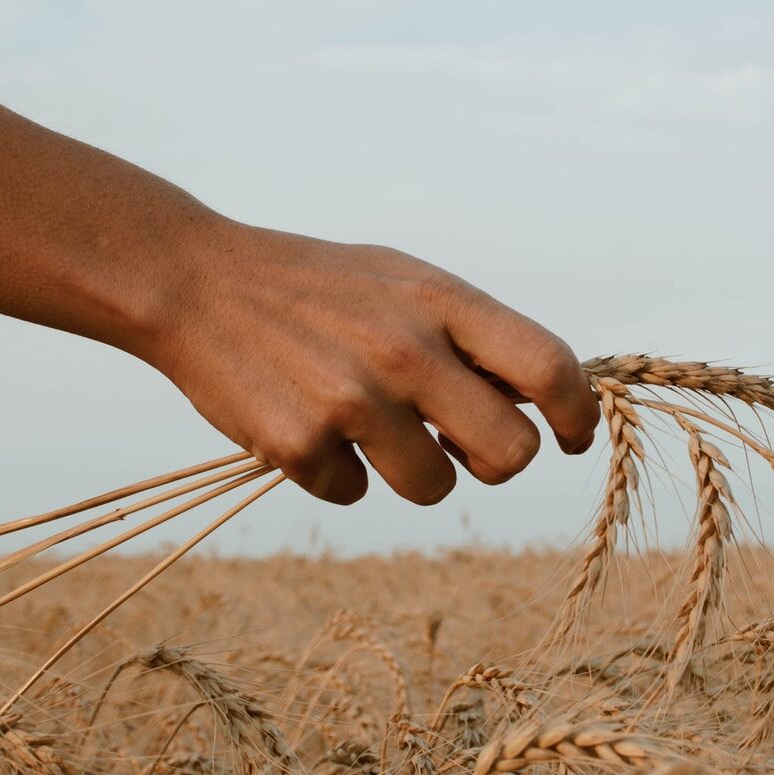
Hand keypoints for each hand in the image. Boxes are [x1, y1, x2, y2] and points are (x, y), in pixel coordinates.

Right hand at [131, 220, 598, 504]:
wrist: (196, 282)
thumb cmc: (314, 286)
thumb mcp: (400, 280)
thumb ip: (467, 334)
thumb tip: (533, 405)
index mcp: (440, 301)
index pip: (548, 367)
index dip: (577, 414)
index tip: (573, 437)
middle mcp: (406, 351)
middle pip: (510, 454)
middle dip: (492, 462)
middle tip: (460, 447)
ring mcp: (352, 402)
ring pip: (434, 487)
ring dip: (412, 473)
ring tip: (367, 428)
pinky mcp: (300, 446)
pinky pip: (353, 494)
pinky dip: (336, 474)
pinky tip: (306, 425)